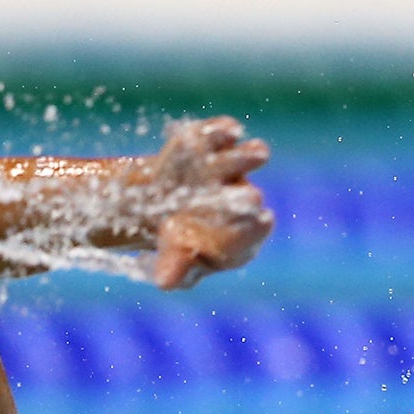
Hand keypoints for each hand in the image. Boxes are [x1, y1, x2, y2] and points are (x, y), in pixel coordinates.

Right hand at [146, 118, 273, 289]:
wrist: (160, 206)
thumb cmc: (178, 243)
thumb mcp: (173, 263)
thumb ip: (175, 270)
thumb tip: (165, 282)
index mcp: (243, 234)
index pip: (254, 231)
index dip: (248, 232)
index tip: (236, 234)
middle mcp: (242, 197)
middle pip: (249, 195)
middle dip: (243, 198)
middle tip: (246, 199)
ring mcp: (230, 167)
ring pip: (247, 157)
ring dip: (245, 157)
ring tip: (250, 156)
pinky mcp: (213, 141)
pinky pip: (221, 132)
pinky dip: (220, 131)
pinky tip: (219, 134)